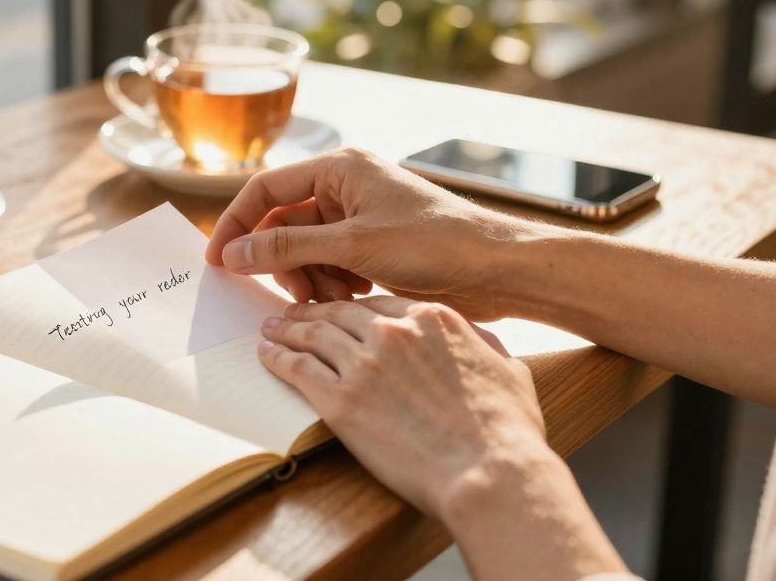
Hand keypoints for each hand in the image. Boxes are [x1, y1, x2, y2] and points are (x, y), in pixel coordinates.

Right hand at [205, 148, 542, 320]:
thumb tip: (233, 253)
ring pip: (307, 250)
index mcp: (341, 168)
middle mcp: (348, 187)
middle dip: (284, 262)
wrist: (497, 269)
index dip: (237, 224)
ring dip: (310, 278)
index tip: (218, 261)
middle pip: (285, 224)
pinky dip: (332, 284)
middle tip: (294, 295)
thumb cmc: (433, 244)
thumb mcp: (352, 246)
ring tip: (334, 299)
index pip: (267, 189)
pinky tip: (353, 298)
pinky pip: (332, 264)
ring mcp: (361, 218)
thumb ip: (287, 249)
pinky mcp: (375, 247)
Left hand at [259, 296, 628, 577]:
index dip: (350, 306)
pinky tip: (267, 355)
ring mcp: (364, 364)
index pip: (378, 304)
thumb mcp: (507, 368)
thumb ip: (483, 345)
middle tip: (291, 313)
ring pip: (312, 335)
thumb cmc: (508, 429)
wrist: (490, 472)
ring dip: (286, 329)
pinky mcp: (341, 401)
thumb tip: (477, 339)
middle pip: (338, 313)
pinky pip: (298, 369)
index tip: (337, 308)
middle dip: (311, 311)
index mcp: (432, 319)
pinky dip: (278, 358)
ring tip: (270, 329)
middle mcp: (393, 332)